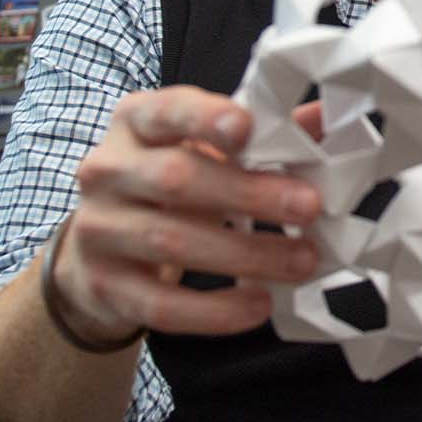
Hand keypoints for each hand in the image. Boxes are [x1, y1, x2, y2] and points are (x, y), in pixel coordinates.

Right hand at [50, 86, 323, 345]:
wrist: (100, 251)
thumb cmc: (169, 186)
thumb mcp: (205, 148)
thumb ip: (262, 132)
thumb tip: (322, 120)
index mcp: (136, 122)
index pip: (165, 111)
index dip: (204, 118)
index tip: (247, 128)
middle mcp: (107, 170)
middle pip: (174, 178)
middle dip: (248, 194)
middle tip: (309, 206)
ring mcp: (98, 230)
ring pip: (170, 242)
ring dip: (246, 254)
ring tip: (302, 261)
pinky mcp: (106, 287)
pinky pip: (161, 304)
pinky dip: (215, 310)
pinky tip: (258, 304)